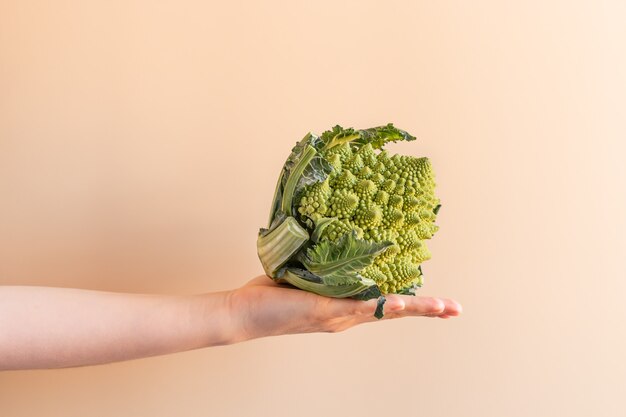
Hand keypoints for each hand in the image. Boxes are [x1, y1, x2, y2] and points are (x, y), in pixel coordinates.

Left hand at [228, 275, 461, 340]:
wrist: (244, 314)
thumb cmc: (271, 294)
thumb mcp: (304, 273)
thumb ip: (322, 262)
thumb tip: (332, 234)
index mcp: (345, 306)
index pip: (385, 304)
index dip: (411, 301)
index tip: (437, 301)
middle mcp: (347, 315)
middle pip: (394, 312)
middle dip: (427, 309)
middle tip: (455, 309)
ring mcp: (338, 316)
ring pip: (385, 312)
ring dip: (416, 308)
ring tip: (443, 307)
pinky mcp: (325, 311)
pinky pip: (359, 308)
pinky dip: (382, 306)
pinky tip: (400, 303)